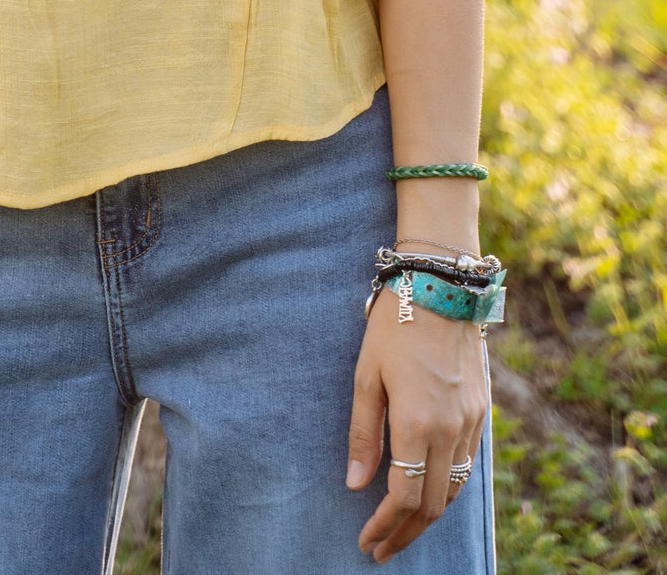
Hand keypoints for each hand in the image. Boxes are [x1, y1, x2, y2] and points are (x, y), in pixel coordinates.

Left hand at [346, 286, 488, 562]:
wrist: (441, 288)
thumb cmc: (393, 327)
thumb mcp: (366, 376)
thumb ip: (363, 434)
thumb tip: (355, 485)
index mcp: (418, 423)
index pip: (404, 498)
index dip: (384, 526)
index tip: (366, 541)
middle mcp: (450, 430)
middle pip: (432, 505)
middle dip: (405, 533)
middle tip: (381, 548)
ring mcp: (471, 423)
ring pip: (454, 490)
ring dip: (428, 516)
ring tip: (401, 528)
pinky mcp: (482, 413)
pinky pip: (467, 466)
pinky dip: (447, 489)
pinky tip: (428, 491)